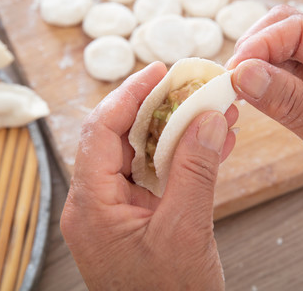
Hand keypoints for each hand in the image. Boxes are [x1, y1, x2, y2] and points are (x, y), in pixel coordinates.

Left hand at [61, 62, 237, 289]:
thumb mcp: (185, 231)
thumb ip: (196, 170)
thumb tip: (207, 119)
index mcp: (92, 206)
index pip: (101, 132)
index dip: (129, 94)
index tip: (158, 71)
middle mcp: (96, 204)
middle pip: (120, 138)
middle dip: (158, 109)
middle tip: (188, 87)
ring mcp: (115, 212)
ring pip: (141, 154)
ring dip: (175, 131)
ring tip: (208, 110)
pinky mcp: (135, 218)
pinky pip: (154, 176)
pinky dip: (181, 157)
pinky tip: (210, 143)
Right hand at [227, 5, 302, 289]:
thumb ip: (290, 102)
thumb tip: (243, 73)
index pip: (301, 30)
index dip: (262, 44)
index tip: (233, 70)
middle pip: (289, 31)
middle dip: (256, 47)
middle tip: (230, 77)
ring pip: (282, 53)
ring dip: (255, 64)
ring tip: (232, 88)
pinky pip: (282, 79)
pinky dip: (260, 83)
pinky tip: (246, 98)